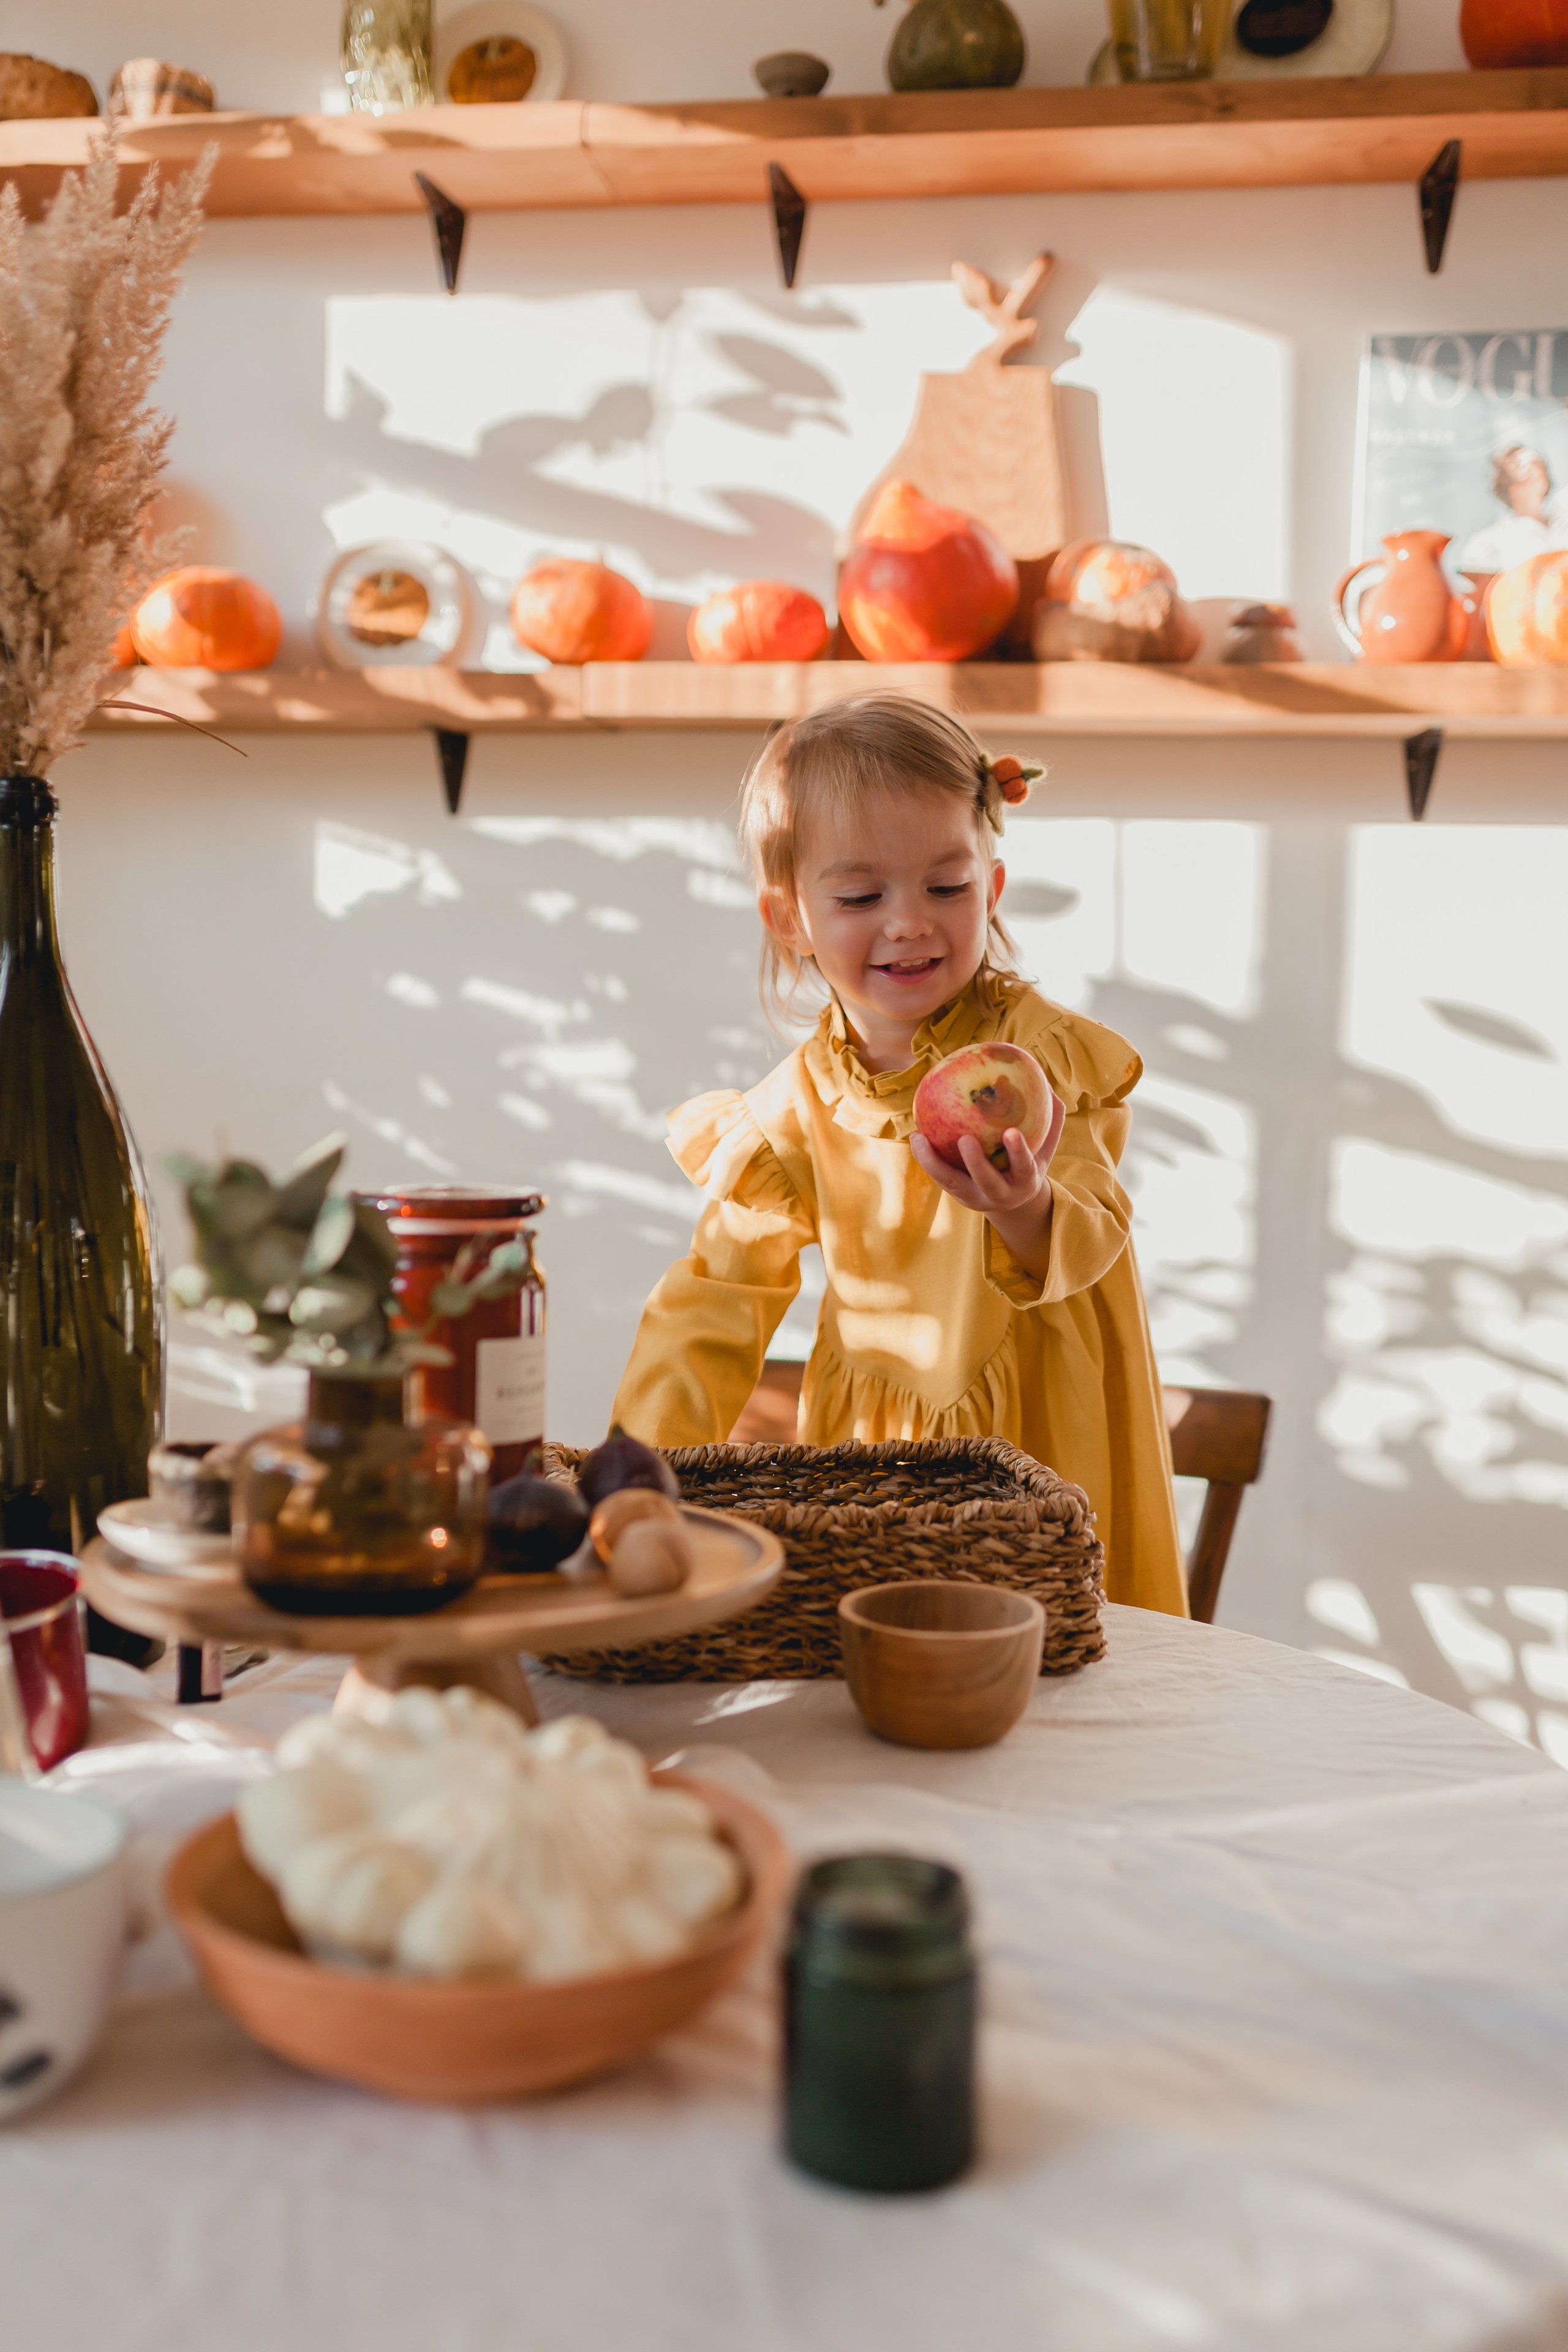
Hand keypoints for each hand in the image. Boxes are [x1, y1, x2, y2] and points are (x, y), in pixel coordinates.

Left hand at [909, 1090, 1065, 1217]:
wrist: (1014, 1202)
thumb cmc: (1029, 1162)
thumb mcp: (1045, 1147)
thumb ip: (1051, 1120)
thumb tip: (1047, 1083)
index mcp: (1025, 1181)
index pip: (1024, 1167)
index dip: (1018, 1152)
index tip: (1011, 1131)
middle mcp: (1000, 1194)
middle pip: (987, 1181)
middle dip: (976, 1163)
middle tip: (965, 1138)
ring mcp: (975, 1198)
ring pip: (952, 1183)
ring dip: (934, 1162)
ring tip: (919, 1138)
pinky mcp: (956, 1196)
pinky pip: (939, 1177)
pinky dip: (926, 1158)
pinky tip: (915, 1135)